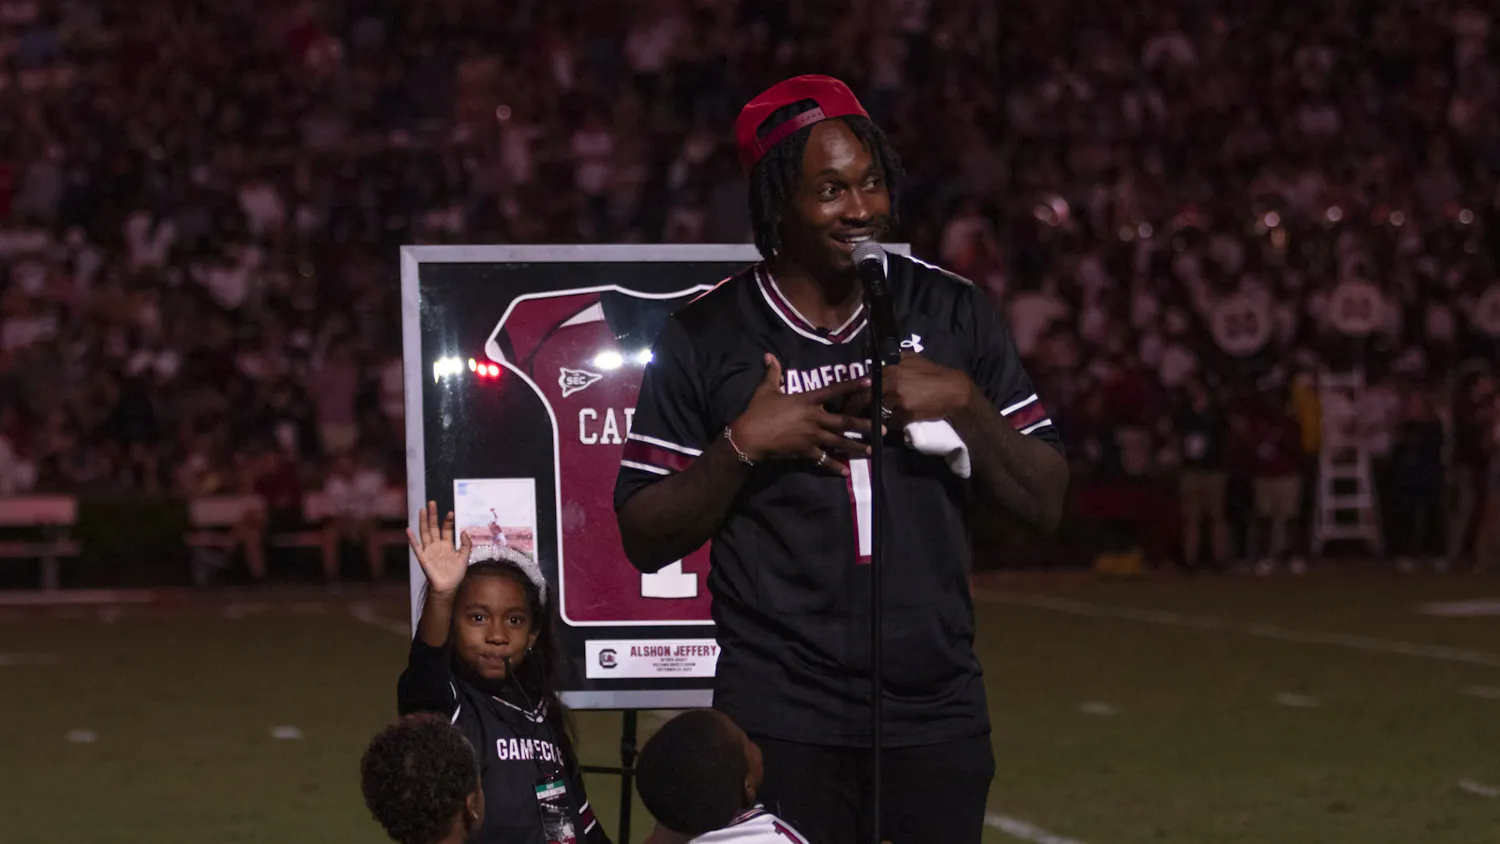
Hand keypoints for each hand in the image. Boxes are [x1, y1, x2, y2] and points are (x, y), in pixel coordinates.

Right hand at [406, 501, 471, 593]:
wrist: (448, 587)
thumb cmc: (456, 573)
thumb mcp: (465, 557)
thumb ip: (466, 544)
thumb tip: (464, 531)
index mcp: (447, 544)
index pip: (446, 529)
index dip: (448, 520)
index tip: (450, 512)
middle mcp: (437, 545)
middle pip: (434, 527)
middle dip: (433, 515)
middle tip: (431, 502)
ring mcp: (429, 550)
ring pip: (425, 533)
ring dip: (423, 521)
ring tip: (422, 510)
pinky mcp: (423, 558)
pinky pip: (416, 547)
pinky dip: (412, 538)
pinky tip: (408, 529)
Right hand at [729, 353, 874, 475]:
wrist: (750, 436)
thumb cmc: (758, 411)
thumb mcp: (766, 389)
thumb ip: (773, 373)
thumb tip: (768, 355)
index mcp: (807, 400)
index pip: (835, 390)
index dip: (853, 385)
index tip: (870, 382)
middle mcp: (815, 418)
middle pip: (845, 421)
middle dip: (864, 425)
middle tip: (882, 430)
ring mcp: (812, 436)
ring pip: (840, 442)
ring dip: (857, 446)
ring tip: (872, 450)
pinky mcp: (806, 451)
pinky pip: (824, 460)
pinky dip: (834, 467)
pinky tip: (845, 472)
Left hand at [845, 352, 975, 425]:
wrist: (953, 390)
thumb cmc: (934, 373)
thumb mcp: (913, 358)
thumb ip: (895, 360)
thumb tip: (880, 363)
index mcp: (891, 368)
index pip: (865, 381)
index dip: (855, 392)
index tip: (848, 399)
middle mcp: (891, 381)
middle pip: (864, 398)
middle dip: (854, 408)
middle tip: (848, 416)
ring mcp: (898, 398)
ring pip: (879, 411)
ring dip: (877, 418)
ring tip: (871, 423)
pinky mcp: (906, 413)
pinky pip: (892, 422)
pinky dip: (893, 424)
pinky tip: (897, 423)